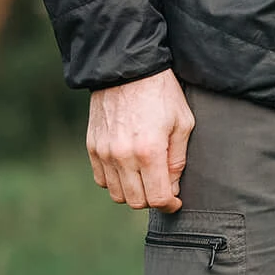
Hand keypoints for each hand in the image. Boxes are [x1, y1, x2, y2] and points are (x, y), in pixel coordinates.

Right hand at [87, 69, 194, 211]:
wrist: (127, 70)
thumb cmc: (162, 94)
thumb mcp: (182, 124)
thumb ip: (177, 160)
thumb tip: (172, 188)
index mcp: (149, 152)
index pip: (157, 198)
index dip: (169, 204)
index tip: (176, 201)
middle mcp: (122, 157)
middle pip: (135, 201)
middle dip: (152, 199)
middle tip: (163, 188)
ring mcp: (103, 153)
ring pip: (116, 194)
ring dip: (133, 193)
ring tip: (146, 178)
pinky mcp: (92, 147)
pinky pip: (101, 179)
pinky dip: (115, 181)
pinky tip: (128, 169)